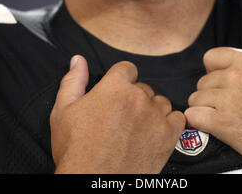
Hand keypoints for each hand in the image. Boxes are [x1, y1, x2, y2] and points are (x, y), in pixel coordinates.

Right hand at [50, 56, 184, 173]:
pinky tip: (155, 133)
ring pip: (160, 102)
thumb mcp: (63, 111)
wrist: (92, 183)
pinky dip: (169, 124)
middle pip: (143, 87)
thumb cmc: (75, 149)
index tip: (116, 95)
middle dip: (134, 98)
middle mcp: (138, 96)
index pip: (127, 68)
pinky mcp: (168, 136)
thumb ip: (73, 80)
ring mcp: (155, 116)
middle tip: (122, 118)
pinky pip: (178, 119)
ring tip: (137, 128)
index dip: (121, 81)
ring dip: (152, 111)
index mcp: (115, 85)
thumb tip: (78, 60)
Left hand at [184, 19, 241, 169]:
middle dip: (210, 93)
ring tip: (220, 116)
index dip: (214, 71)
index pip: (210, 58)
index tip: (223, 83)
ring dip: (203, 108)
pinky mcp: (223, 124)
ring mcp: (227, 100)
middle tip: (226, 104)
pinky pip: (193, 116)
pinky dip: (197, 121)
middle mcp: (234, 76)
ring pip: (195, 98)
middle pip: (203, 81)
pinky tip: (210, 126)